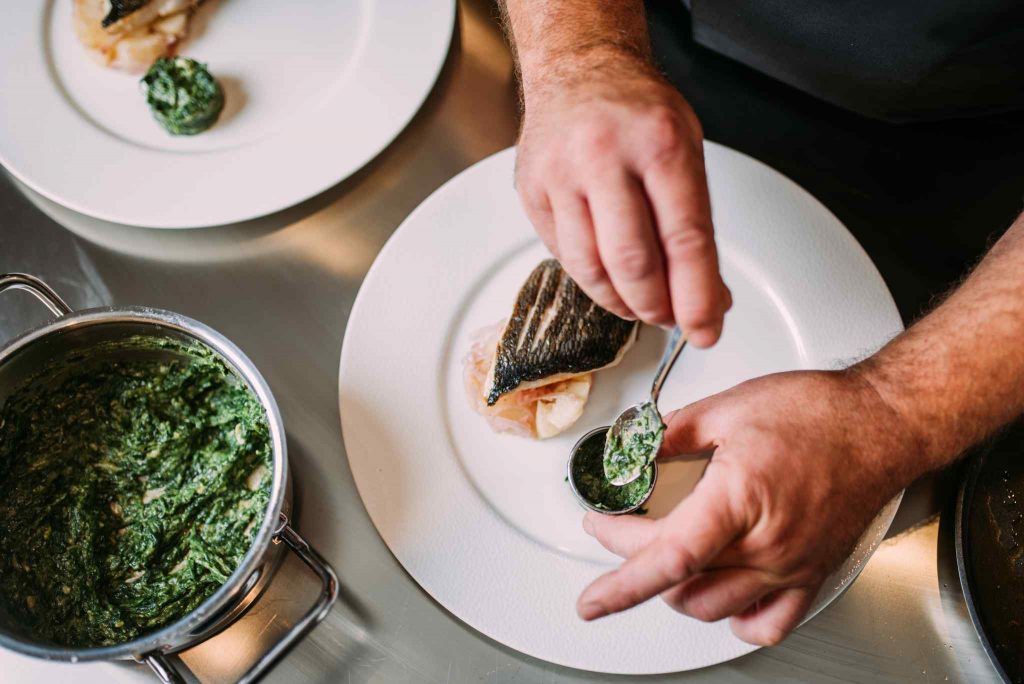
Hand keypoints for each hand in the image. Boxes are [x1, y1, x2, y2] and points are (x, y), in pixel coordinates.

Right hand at [514, 50, 730, 346]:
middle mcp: (605, 155)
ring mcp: (561, 174)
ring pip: (590, 269)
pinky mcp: (532, 191)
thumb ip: (697, 225)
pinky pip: (563, 256)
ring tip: (641, 304)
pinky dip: (591, 279)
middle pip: (632, 262)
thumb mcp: (687, 151)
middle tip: (670, 317)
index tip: (705, 329)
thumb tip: (711, 297)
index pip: (684, 238)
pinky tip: (609, 276)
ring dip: (621, 302)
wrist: (579, 68)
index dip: (696, 296)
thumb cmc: (637, 111)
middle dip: (656, 306)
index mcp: (659, 142)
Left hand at [576, 370, 921, 644]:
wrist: (882, 423)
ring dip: (675, 589)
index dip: (621, 584)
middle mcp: (768, 544)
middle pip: (680, 581)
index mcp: (740, 499)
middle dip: (633, 559)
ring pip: (713, 609)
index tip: (591, 600)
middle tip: (616, 528)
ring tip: (659, 555)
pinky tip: (719, 596)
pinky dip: (734, 620)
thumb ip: (670, 434)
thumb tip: (634, 448)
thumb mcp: (727, 409)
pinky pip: (768, 624)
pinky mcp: (811, 574)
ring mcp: (791, 566)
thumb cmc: (819, 413)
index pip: (668, 558)